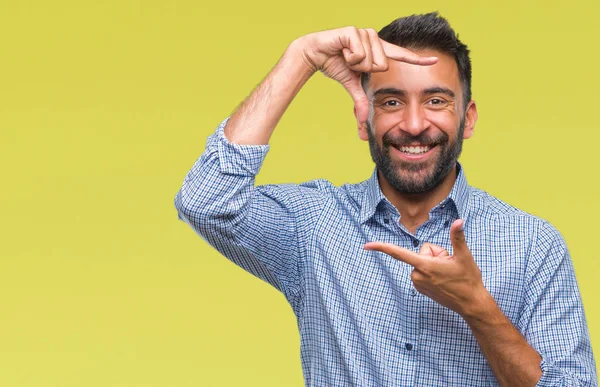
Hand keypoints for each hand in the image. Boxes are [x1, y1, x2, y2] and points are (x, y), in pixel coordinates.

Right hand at [293, 27, 437, 123]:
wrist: (315, 54)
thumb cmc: (335, 65)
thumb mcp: (352, 84)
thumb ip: (361, 100)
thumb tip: (363, 121)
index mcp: (378, 52)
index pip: (402, 56)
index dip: (418, 59)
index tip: (435, 60)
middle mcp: (375, 40)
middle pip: (382, 65)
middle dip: (365, 70)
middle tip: (351, 63)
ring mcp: (365, 34)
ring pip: (371, 60)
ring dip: (355, 64)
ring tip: (345, 56)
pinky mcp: (354, 32)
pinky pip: (359, 53)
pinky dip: (348, 57)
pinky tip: (341, 50)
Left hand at [364, 219, 489, 317]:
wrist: (471, 303)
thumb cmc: (468, 280)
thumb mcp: (464, 256)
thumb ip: (457, 237)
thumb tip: (458, 221)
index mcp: (424, 266)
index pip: (397, 253)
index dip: (381, 247)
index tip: (366, 245)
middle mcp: (417, 275)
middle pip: (421, 252)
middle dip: (435, 254)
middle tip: (449, 265)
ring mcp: (418, 283)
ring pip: (422, 262)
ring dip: (434, 264)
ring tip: (447, 274)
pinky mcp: (420, 288)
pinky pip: (422, 271)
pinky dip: (432, 271)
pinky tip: (444, 279)